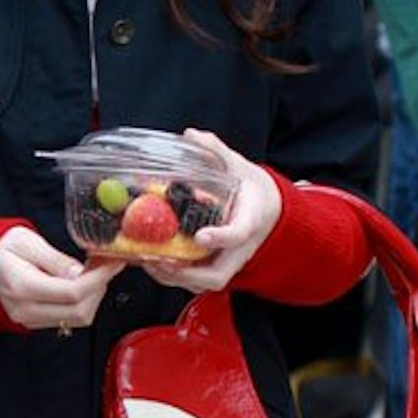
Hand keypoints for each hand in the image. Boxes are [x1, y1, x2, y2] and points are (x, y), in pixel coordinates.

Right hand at [0, 227, 110, 331]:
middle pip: (80, 311)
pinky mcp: (35, 322)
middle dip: (100, 288)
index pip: (72, 291)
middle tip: (105, 265)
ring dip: (93, 297)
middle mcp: (26, 309)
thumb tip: (81, 272)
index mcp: (23, 286)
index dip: (99, 278)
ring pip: (78, 319)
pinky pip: (69, 319)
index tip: (112, 262)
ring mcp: (30, 319)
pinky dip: (83, 302)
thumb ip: (54, 258)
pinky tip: (82, 283)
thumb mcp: (25, 241)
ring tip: (93, 272)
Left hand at [138, 128, 281, 294]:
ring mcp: (228, 261)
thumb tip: (191, 134)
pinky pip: (196, 280)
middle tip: (161, 260)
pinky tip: (153, 263)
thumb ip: (216, 152)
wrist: (268, 210)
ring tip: (150, 262)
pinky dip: (174, 277)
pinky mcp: (216, 266)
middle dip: (188, 273)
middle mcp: (240, 248)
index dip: (220, 238)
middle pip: (217, 273)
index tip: (202, 236)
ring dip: (175, 278)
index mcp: (250, 220)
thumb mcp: (238, 167)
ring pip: (204, 282)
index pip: (238, 233)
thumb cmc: (252, 192)